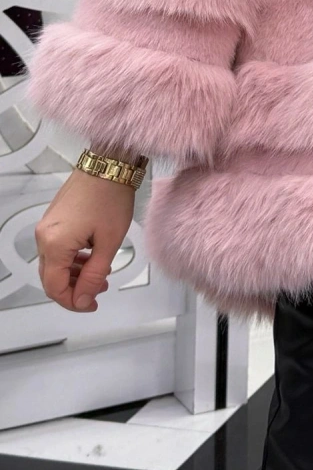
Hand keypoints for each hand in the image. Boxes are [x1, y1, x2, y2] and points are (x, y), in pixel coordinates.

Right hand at [35, 169, 135, 311]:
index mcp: (55, 245)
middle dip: (75, 288)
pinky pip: (58, 247)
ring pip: (55, 263)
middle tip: (98, 291)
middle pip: (52, 277)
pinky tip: (91, 257)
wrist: (109, 164)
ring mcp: (47, 226)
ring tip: (100, 274)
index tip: (92, 305)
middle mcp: (44, 236)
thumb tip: (83, 299)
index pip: (55, 288)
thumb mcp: (109, 242)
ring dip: (75, 273)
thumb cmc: (111, 197)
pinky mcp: (54, 218)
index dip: (74, 302)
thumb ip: (94, 275)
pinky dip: (72, 258)